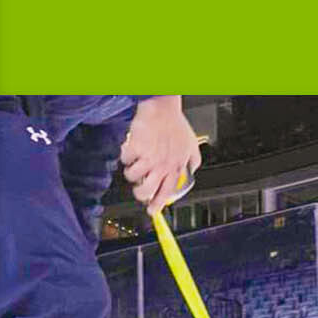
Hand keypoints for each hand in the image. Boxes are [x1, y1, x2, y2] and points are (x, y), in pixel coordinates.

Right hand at [120, 96, 201, 213]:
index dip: (158, 205)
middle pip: (145, 192)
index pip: (167, 193)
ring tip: (134, 162)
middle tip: (139, 186)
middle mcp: (162, 166)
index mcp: (175, 167)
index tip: (152, 211)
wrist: (163, 107)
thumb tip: (192, 171)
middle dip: (139, 193)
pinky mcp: (136, 149)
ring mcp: (148, 158)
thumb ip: (192, 161)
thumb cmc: (175, 124)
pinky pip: (124, 160)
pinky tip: (130, 149)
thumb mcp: (191, 144)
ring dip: (131, 171)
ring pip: (132, 178)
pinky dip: (125, 155)